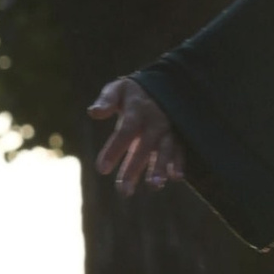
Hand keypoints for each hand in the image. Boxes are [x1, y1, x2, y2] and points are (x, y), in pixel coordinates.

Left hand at [90, 78, 188, 194]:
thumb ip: (107, 101)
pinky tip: (176, 177)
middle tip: (124, 191)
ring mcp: (169, 128)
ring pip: (165, 149)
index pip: (126, 131)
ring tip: (154, 185)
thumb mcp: (118, 89)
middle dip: (135, 168)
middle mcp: (155, 121)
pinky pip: (180, 148)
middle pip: (145, 146)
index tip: (101, 169)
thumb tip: (93, 112)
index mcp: (137, 110)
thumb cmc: (134, 91)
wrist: (164, 83)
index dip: (115, 149)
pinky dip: (179, 162)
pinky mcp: (179, 134)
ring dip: (160, 167)